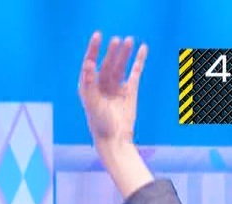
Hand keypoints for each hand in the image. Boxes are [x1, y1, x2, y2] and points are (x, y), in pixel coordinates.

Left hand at [78, 32, 147, 147]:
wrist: (115, 139)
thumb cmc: (100, 124)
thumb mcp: (92, 103)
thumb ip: (89, 83)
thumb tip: (89, 63)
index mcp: (88, 86)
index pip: (90, 63)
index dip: (93, 49)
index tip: (98, 36)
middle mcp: (101, 85)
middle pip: (107, 63)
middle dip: (111, 52)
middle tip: (116, 40)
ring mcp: (116, 87)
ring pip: (120, 66)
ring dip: (124, 53)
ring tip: (129, 40)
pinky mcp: (129, 91)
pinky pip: (135, 72)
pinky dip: (139, 61)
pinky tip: (143, 49)